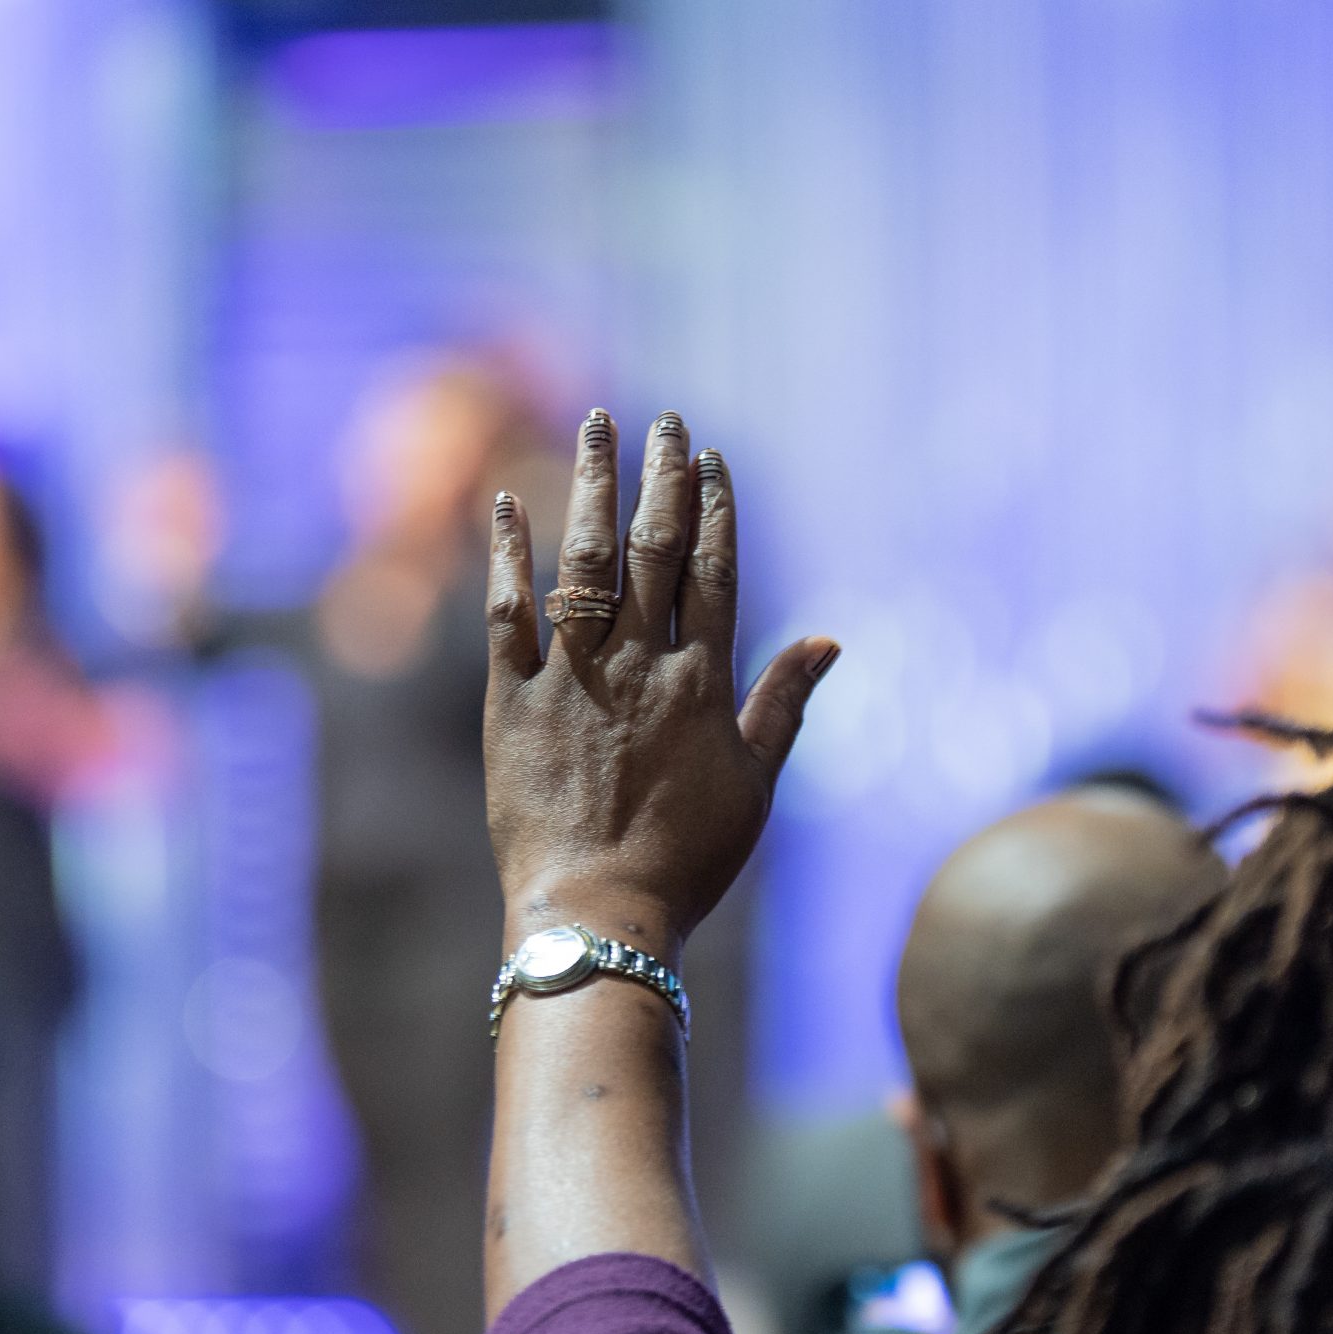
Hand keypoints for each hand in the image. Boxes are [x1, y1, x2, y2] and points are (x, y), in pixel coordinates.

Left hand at [483, 409, 837, 955]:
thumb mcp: (754, 787)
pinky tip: (504, 499)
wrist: (597, 913)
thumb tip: (828, 639)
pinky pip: (507, 612)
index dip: (716, 507)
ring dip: (591, 485)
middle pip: (653, 546)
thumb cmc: (685, 862)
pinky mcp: (511, 701)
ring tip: (598, 426)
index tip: (712, 457)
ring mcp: (572, 677)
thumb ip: (784, 704)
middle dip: (661, 476)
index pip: (714, 569)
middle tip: (663, 420)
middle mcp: (638, 664)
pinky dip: (506, 552)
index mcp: (702, 681)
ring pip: (584, 560)